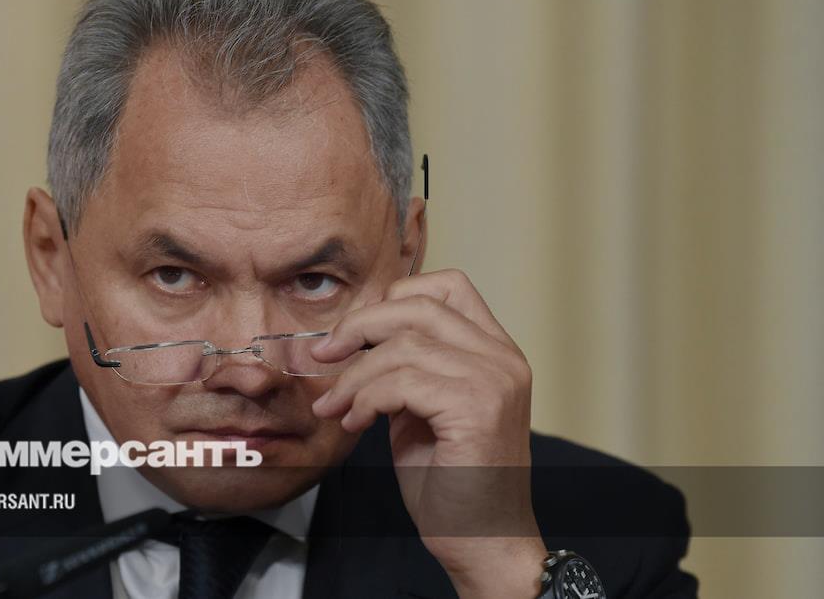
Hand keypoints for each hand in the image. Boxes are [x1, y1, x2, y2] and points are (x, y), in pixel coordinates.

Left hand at [310, 268, 544, 597]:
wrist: (483, 541)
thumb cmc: (451, 481)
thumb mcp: (422, 409)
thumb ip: (405, 368)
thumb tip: (354, 338)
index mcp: (495, 352)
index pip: (449, 286)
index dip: (394, 299)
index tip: (355, 332)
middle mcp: (503, 359)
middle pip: (419, 305)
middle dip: (360, 326)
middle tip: (324, 355)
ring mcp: (494, 381)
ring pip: (402, 346)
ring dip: (354, 376)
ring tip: (337, 407)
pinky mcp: (476, 409)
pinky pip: (401, 382)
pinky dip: (365, 399)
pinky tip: (356, 423)